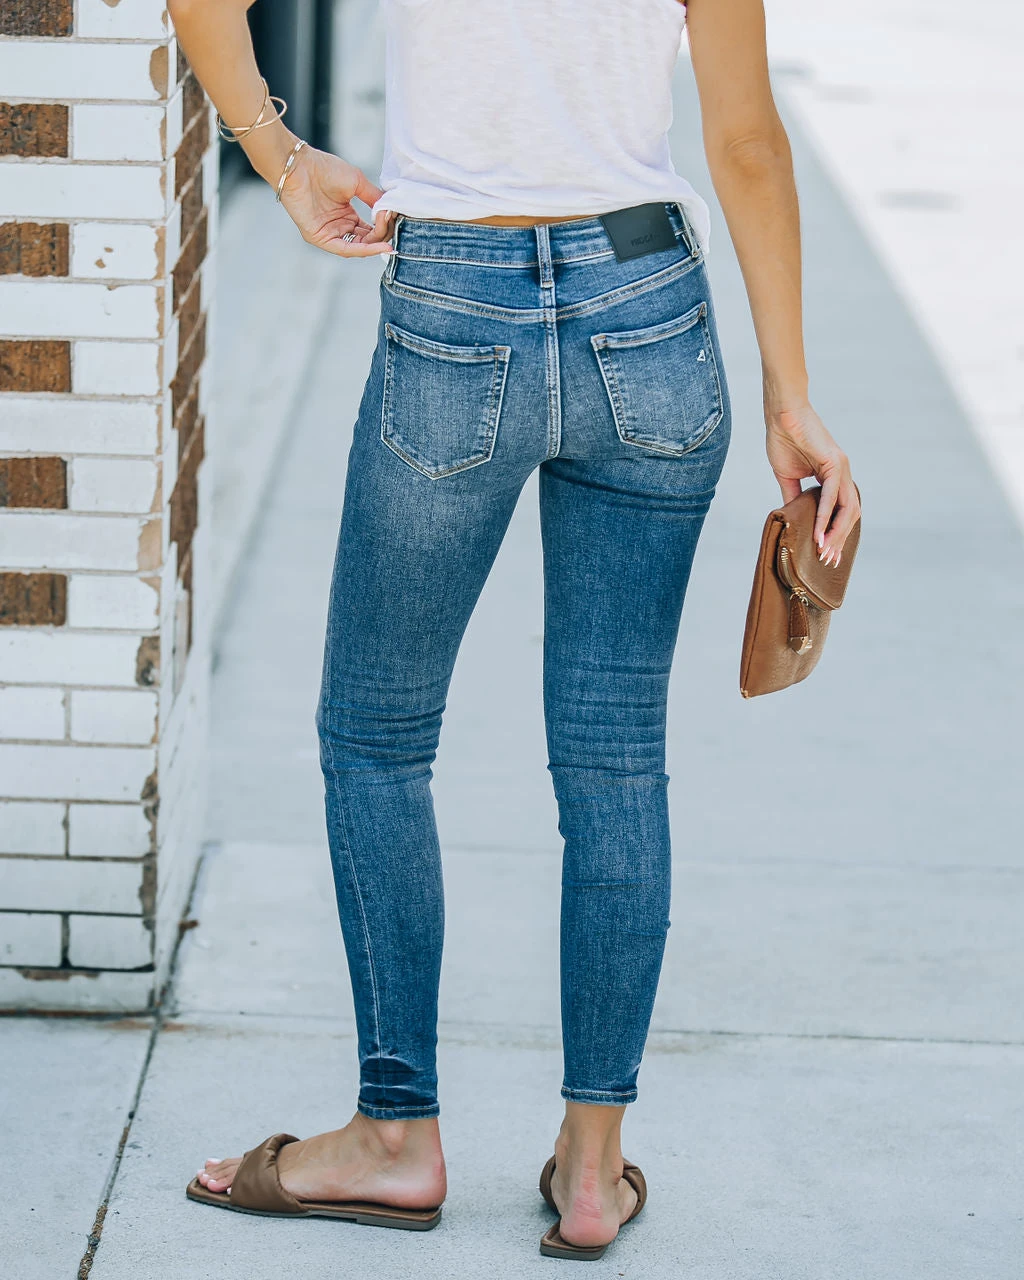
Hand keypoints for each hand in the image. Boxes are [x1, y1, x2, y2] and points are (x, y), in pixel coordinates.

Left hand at [278, 143, 394, 258]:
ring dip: (375, 243)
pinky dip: (364, 250)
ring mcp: (330, 234)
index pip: (371, 230)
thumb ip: (375, 198)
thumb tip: (391, 212)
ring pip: (358, 247)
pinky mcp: (320, 239)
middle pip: (367, 241)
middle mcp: (339, 228)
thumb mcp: (357, 183)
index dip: (383, 226)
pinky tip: (378, 246)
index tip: (392, 214)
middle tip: (390, 223)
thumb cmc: (324, 169)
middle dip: (381, 235)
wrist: (299, 165)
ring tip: (387, 235)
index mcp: (347, 216)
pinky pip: (346, 249)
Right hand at [765, 402, 860, 565]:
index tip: (826, 554)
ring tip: (823, 551)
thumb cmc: (783, 439)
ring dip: (836, 532)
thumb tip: (793, 517)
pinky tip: (818, 532)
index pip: (841, 511)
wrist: (781, 414)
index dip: (835, 534)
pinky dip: (826, 515)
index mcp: (834, 476)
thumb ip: (795, 497)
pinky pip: (832, 495)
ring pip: (846, 508)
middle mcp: (843, 473)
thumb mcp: (788, 477)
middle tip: (828, 561)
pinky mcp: (834, 462)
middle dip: (840, 540)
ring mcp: (841, 467)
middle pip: (849, 514)